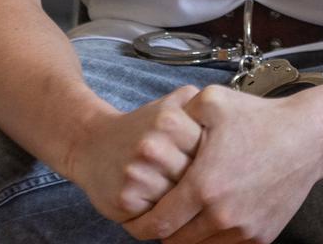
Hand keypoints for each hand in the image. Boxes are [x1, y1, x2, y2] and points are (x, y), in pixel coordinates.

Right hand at [62, 86, 203, 224]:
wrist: (90, 144)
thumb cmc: (139, 128)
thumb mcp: (167, 105)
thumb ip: (198, 104)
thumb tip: (231, 116)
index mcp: (169, 120)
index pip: (211, 152)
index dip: (209, 162)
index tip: (201, 161)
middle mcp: (153, 146)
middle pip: (197, 180)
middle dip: (196, 184)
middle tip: (183, 178)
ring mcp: (139, 175)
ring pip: (181, 203)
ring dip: (180, 203)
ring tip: (168, 189)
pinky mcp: (126, 200)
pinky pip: (160, 219)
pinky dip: (162, 216)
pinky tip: (154, 200)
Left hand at [122, 87, 322, 243]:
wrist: (308, 138)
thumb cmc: (259, 119)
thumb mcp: (211, 101)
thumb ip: (176, 113)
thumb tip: (154, 124)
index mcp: (203, 186)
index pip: (159, 222)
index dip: (141, 223)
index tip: (135, 218)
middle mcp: (222, 215)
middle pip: (176, 240)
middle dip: (163, 229)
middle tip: (160, 213)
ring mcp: (244, 229)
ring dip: (188, 235)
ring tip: (185, 213)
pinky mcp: (261, 236)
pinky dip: (213, 238)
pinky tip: (210, 216)